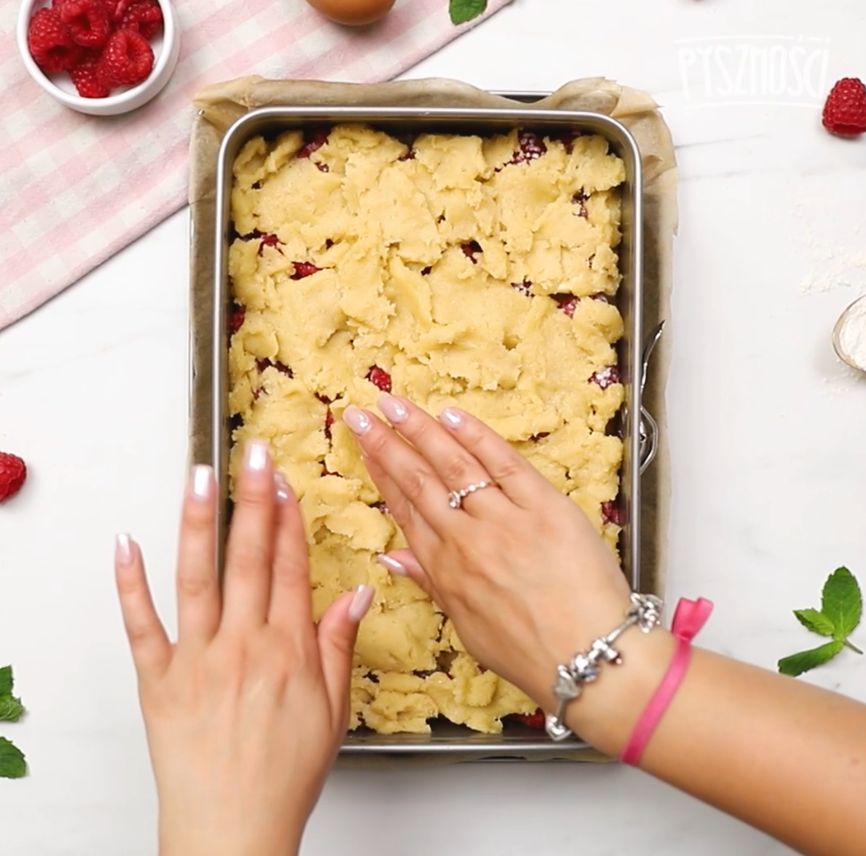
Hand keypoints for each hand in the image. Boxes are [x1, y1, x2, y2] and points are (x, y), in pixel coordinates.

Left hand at [114, 441, 372, 855]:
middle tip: (254, 453)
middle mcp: (243, 644)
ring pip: (199, 576)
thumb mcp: (333, 712)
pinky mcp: (157, 680)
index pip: (291, 567)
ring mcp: (197, 658)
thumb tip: (359, 595)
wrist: (233, 830)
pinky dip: (131, 583)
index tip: (286, 482)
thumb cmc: (285, 775)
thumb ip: (340, 646)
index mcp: (288, 649)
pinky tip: (128, 543)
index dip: (290, 519)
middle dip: (254, 499)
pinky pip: (140, 625)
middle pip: (251, 557)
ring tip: (201, 476)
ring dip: (200, 521)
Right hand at [342, 394, 639, 730]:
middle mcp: (466, 540)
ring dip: (419, 429)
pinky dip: (477, 437)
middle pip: (418, 481)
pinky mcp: (544, 506)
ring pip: (453, 465)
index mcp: (445, 571)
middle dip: (385, 444)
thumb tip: (392, 559)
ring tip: (394, 403)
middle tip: (360, 414)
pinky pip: (504, 463)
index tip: (366, 448)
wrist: (591, 658)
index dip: (381, 475)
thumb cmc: (532, 651)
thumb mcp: (468, 628)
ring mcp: (504, 520)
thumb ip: (431, 584)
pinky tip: (451, 416)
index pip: (405, 511)